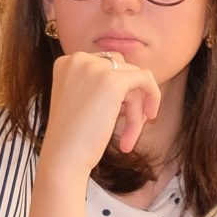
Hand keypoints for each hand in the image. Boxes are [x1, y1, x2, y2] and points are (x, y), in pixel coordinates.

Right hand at [37, 49, 159, 169]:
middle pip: (120, 70)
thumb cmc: (72, 138)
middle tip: (130, 128)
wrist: (62, 157)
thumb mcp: (83, 100)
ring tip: (129, 139)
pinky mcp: (112, 81)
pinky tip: (150, 118)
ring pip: (133, 78)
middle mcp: (78, 59)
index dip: (118, 90)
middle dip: (129, 99)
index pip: (106, 65)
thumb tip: (139, 76)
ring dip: (136, 109)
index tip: (119, 115)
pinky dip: (153, 96)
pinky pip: (145, 78)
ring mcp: (94, 68)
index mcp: (67, 62)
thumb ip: (101, 84)